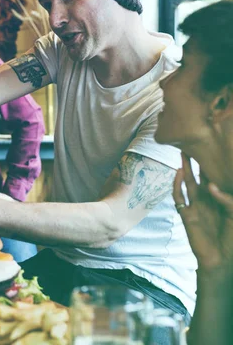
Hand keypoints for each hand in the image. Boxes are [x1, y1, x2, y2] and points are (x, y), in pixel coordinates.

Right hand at [173, 153, 232, 272]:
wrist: (221, 260)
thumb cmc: (232, 239)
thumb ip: (227, 200)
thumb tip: (210, 186)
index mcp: (220, 200)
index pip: (217, 178)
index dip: (215, 165)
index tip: (214, 149)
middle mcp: (208, 201)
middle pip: (200, 177)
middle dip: (198, 162)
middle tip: (193, 145)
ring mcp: (196, 207)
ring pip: (189, 183)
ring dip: (186, 169)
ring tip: (183, 154)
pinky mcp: (186, 215)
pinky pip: (179, 197)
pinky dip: (177, 185)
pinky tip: (178, 174)